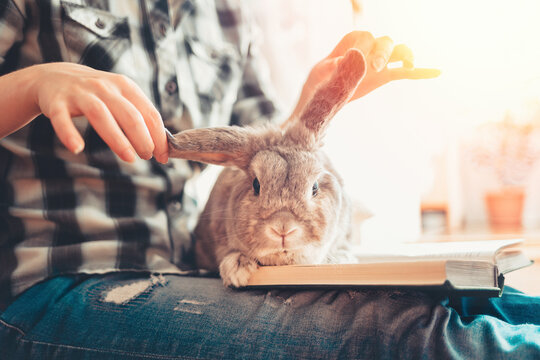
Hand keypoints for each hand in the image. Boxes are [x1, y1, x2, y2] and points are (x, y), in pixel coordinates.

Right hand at [29, 63, 167, 162]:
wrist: (53, 77)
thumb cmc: (96, 94)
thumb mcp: (120, 97)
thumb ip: (139, 115)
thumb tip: (161, 145)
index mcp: (124, 86)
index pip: (148, 112)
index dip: (159, 136)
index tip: (163, 156)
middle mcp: (104, 87)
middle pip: (129, 115)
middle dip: (143, 138)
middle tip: (148, 156)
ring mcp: (80, 93)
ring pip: (101, 116)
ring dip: (118, 139)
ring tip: (130, 158)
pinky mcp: (56, 102)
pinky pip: (62, 119)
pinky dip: (69, 133)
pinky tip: (77, 148)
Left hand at [289, 31, 440, 121]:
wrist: (319, 100)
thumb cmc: (316, 86)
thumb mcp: (319, 78)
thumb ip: (333, 69)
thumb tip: (348, 59)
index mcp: (349, 43)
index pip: (363, 36)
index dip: (362, 47)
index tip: (351, 63)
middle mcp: (366, 49)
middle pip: (384, 41)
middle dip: (383, 51)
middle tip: (375, 68)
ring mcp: (377, 62)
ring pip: (398, 51)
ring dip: (404, 55)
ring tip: (408, 65)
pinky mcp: (383, 76)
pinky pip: (404, 72)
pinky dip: (420, 72)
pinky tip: (437, 72)